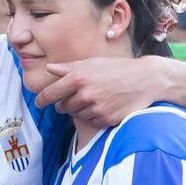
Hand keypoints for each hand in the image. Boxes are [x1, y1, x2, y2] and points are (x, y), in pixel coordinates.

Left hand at [36, 58, 166, 127]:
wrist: (145, 80)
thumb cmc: (118, 68)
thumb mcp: (93, 63)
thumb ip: (69, 68)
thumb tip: (49, 68)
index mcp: (78, 78)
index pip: (51, 94)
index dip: (42, 100)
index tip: (39, 103)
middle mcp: (85, 95)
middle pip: (63, 107)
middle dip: (64, 104)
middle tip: (75, 97)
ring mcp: (96, 109)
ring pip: (77, 115)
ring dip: (80, 109)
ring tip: (94, 99)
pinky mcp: (106, 119)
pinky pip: (91, 121)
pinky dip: (93, 116)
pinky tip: (103, 106)